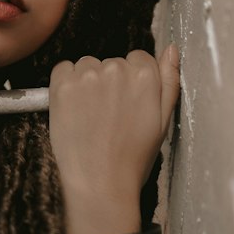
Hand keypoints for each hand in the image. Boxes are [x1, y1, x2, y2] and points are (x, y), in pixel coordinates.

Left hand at [49, 46, 180, 233]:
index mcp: (145, 76)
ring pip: (87, 66)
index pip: (138, 59)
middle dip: (110, 83)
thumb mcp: (164, 121)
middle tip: (108, 117)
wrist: (100, 184)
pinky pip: (63, 70)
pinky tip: (73, 109)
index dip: (131, 83)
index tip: (126, 104)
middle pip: (112, 63)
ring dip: (87, 83)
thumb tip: (171, 49)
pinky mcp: (63, 86)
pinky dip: (65, 84)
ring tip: (91, 116)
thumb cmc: (133, 157)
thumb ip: (169, 81)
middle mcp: (116, 70)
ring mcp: (87, 76)